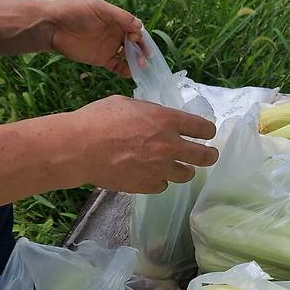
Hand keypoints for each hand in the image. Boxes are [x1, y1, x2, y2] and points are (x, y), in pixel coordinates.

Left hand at [46, 0, 144, 77]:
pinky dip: (125, 71)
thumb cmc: (74, 11)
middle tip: (145, 57)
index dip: (138, 34)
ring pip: (128, 56)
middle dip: (141, 50)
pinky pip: (117, 66)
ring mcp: (108, 47)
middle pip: (134, 43)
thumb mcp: (99, 8)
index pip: (134, 28)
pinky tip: (130, 74)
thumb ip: (119, 16)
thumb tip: (140, 26)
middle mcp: (114, 33)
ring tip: (139, 67)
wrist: (52, 26)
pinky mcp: (101, 59)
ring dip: (136, 61)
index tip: (134, 38)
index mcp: (115, 19)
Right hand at [71, 96, 218, 192]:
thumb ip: (151, 113)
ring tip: (179, 167)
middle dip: (210, 155)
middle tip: (210, 155)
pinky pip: (163, 185)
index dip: (208, 131)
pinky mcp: (147, 185)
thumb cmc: (98, 119)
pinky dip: (160, 179)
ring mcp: (160, 168)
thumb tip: (158, 119)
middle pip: (204, 156)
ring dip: (184, 169)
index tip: (208, 133)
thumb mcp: (129, 104)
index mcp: (167, 121)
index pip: (202, 128)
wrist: (79, 148)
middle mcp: (170, 146)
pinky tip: (152, 174)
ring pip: (186, 174)